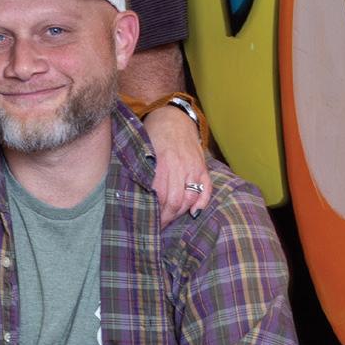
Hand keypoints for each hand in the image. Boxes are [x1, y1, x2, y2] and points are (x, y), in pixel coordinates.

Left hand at [143, 104, 211, 219]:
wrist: (172, 118)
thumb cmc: (153, 136)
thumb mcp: (143, 151)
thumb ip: (142, 173)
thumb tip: (136, 198)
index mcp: (161, 164)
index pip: (160, 196)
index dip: (155, 213)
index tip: (149, 222)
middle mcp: (179, 166)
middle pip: (175, 201)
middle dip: (167, 217)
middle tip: (159, 225)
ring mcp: (193, 167)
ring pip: (190, 198)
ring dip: (181, 212)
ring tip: (171, 219)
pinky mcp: (203, 167)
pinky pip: (207, 189)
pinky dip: (202, 203)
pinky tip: (194, 212)